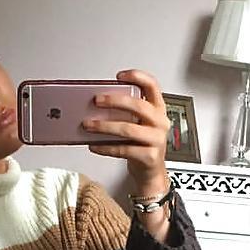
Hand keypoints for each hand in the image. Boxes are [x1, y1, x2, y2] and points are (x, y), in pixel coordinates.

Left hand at [83, 69, 169, 197]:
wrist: (150, 172)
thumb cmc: (141, 145)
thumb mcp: (138, 124)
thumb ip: (125, 112)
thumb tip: (95, 105)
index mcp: (158, 109)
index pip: (153, 86)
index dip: (137, 77)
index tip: (119, 76)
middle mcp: (160, 123)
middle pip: (138, 106)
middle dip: (115, 102)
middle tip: (96, 101)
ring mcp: (157, 140)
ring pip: (128, 129)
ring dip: (105, 126)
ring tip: (88, 125)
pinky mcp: (149, 157)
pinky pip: (124, 150)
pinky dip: (106, 147)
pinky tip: (94, 145)